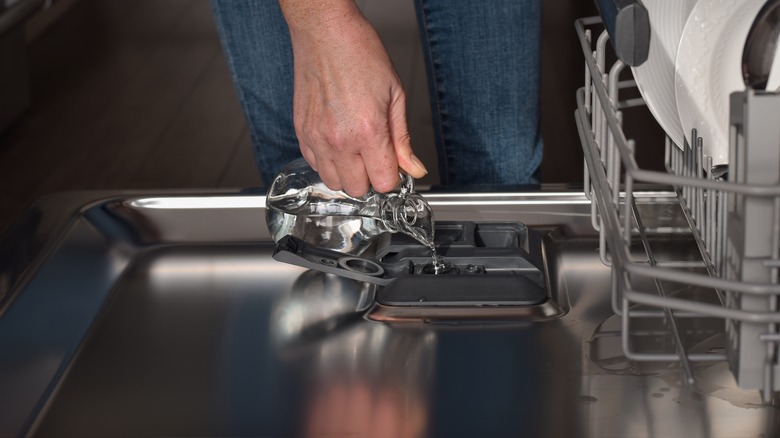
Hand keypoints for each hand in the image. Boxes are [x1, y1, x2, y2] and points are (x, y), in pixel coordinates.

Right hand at [280, 0, 427, 196]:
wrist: (326, 33)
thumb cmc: (360, 54)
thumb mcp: (395, 95)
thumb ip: (402, 140)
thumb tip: (414, 169)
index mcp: (367, 131)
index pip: (383, 183)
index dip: (392, 176)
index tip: (393, 163)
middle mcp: (339, 139)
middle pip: (357, 189)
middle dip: (370, 178)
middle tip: (375, 155)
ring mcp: (316, 138)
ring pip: (333, 182)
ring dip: (347, 173)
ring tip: (356, 150)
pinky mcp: (301, 132)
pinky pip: (315, 165)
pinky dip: (328, 161)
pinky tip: (338, 142)